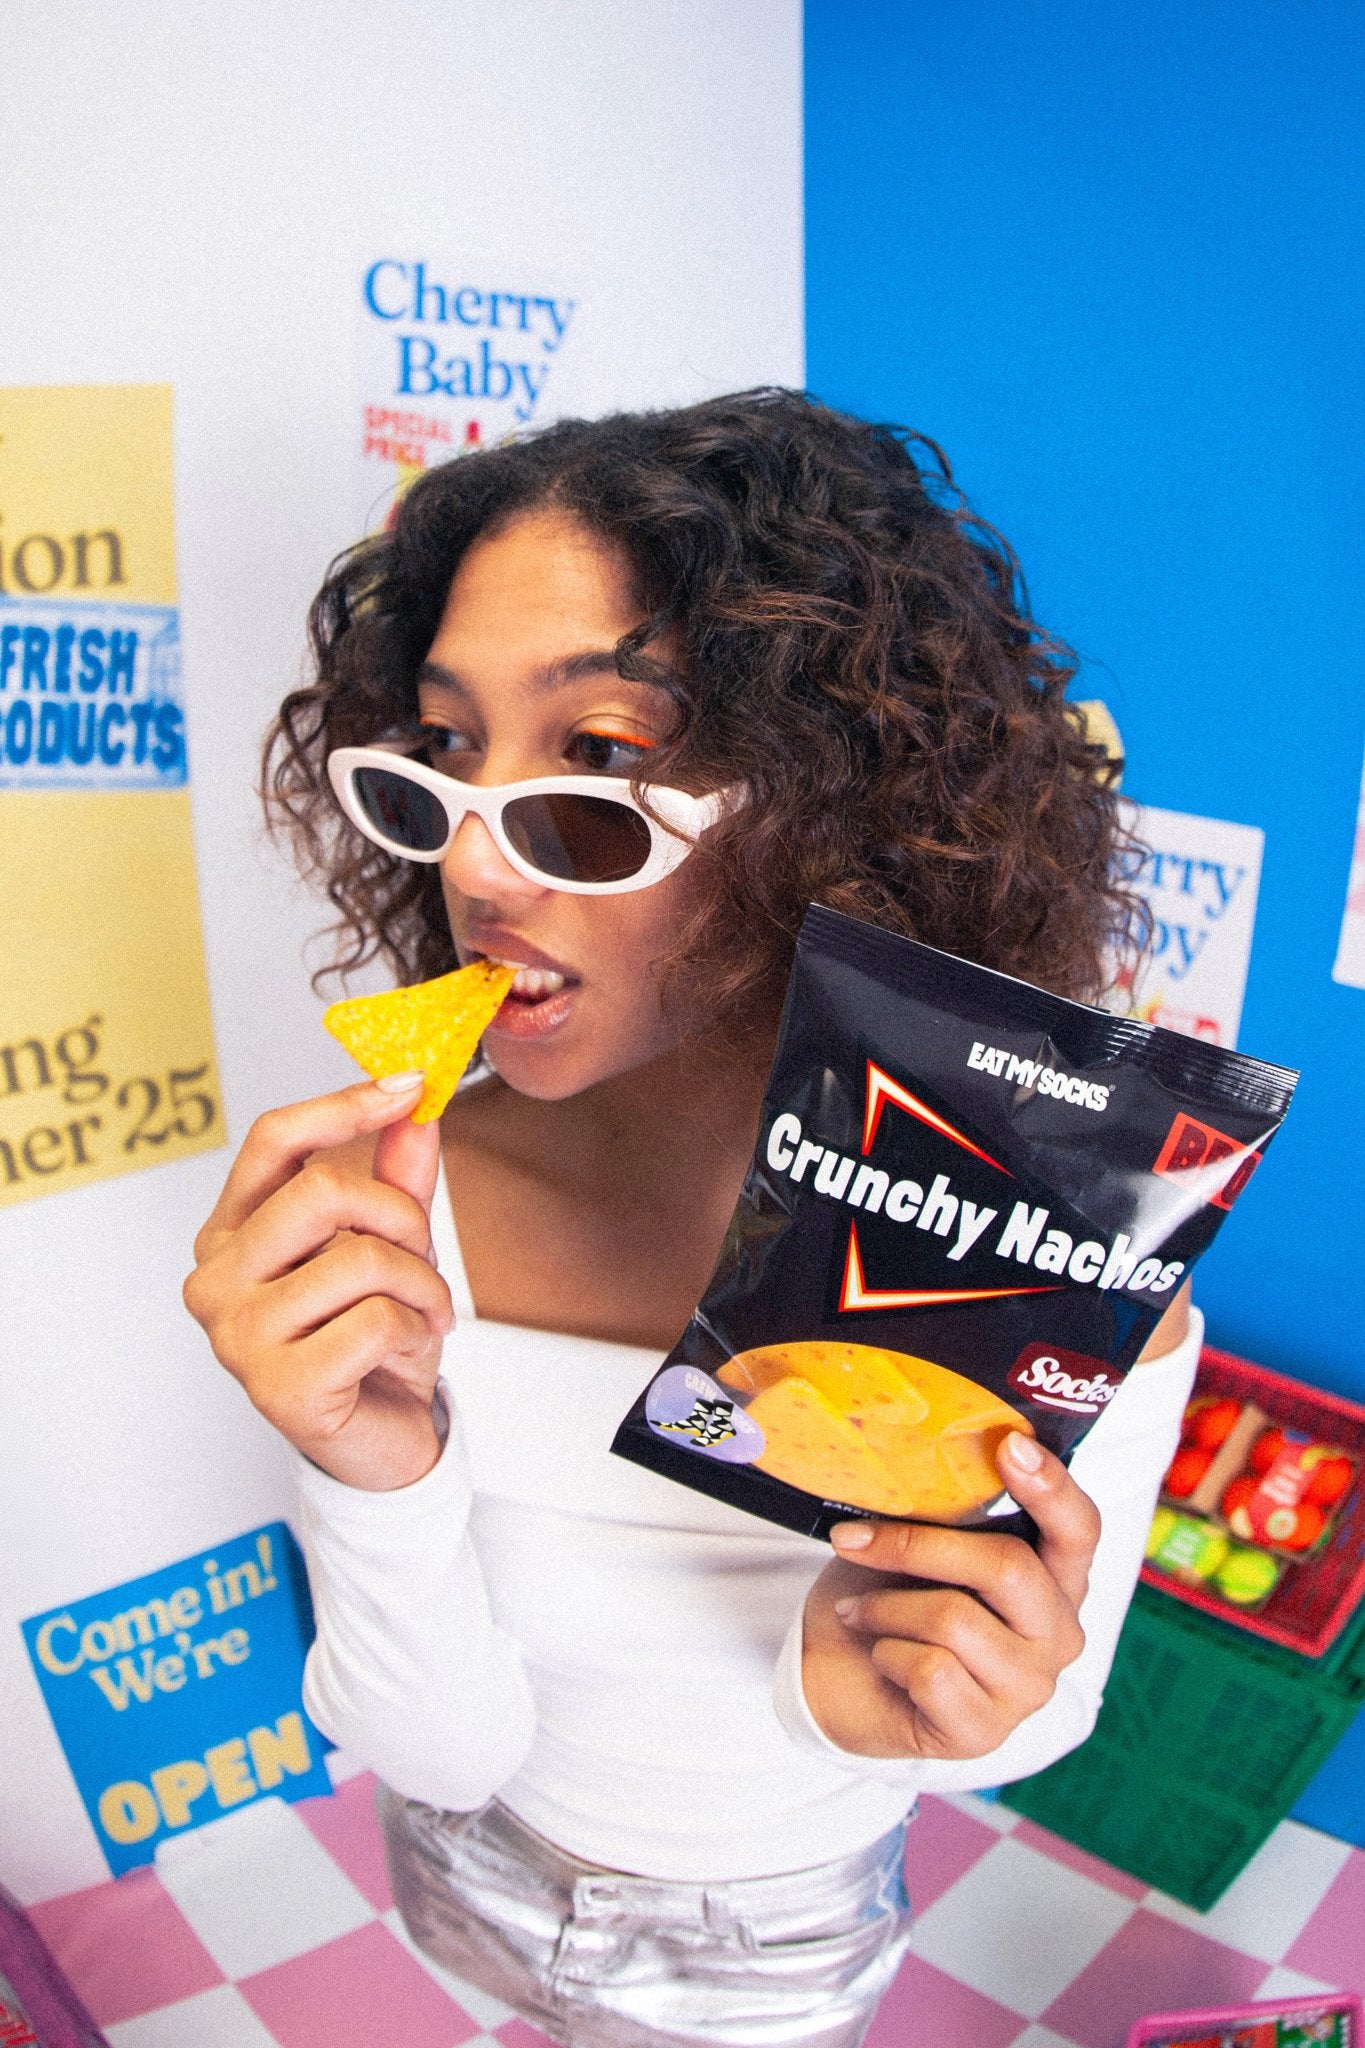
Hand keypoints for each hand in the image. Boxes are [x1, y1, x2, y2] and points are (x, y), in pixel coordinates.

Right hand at [183, 1074, 454, 1490]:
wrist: (384, 1440)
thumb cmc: (374, 1341)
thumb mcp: (391, 1246)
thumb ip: (397, 1176)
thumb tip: (414, 1104)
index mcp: (232, 1234)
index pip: (275, 1140)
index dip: (344, 1104)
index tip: (409, 1085)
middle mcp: (217, 1280)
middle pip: (323, 1189)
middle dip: (400, 1215)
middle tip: (423, 1253)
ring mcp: (237, 1336)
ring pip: (360, 1257)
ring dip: (421, 1283)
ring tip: (423, 1312)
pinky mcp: (277, 1387)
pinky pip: (376, 1319)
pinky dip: (414, 1329)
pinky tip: (402, 1351)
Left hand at [800, 1433, 1100, 1759]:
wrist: (838, 1674)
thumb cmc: (891, 1592)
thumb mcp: (924, 1542)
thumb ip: (951, 1512)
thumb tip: (928, 1455)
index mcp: (1053, 1577)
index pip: (1078, 1528)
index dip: (1052, 1486)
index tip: (1011, 1444)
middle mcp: (1057, 1633)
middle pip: (1007, 1566)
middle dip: (918, 1545)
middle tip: (852, 1538)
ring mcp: (1027, 1687)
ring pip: (955, 1618)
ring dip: (885, 1607)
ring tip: (859, 1610)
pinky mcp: (984, 1732)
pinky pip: (930, 1669)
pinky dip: (885, 1651)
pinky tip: (879, 1657)